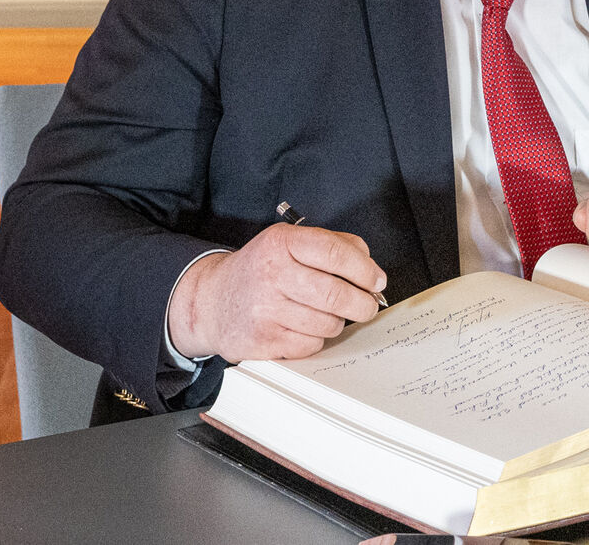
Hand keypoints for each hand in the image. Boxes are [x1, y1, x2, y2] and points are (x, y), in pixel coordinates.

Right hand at [168, 223, 384, 362]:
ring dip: (336, 323)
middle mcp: (272, 274)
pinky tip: (302, 328)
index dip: (365, 270)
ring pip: (328, 324)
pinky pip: (310, 346)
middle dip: (362, 304)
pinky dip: (315, 340)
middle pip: (337, 295)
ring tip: (324, 314)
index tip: (377, 281)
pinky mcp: (262, 341)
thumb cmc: (261, 270)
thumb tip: (371, 269)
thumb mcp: (290, 242)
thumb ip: (333, 246)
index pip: (336, 253)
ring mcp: (266, 310)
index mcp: (282, 243)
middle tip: (367, 306)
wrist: (212, 301)